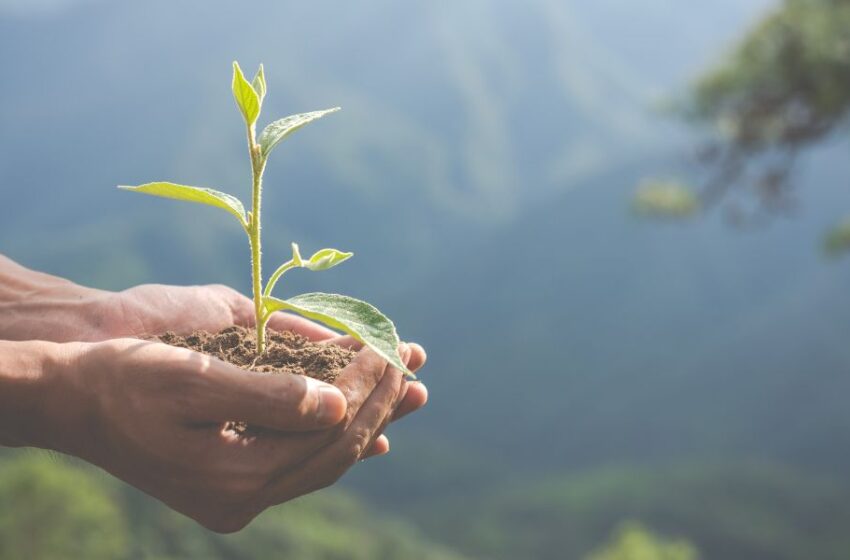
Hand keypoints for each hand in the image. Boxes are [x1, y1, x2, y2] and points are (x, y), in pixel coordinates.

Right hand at [42, 337, 417, 532]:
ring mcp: (238, 497)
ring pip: (325, 460)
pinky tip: (369, 432)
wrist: (73, 402)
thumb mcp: (193, 378)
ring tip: (409, 389)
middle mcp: (243, 497)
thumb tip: (338, 404)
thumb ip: (269, 396)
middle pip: (336, 451)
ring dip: (368, 420)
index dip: (366, 387)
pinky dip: (337, 441)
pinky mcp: (233, 485)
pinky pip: (302, 466)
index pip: (328, 431)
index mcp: (235, 476)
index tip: (390, 348)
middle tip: (413, 363)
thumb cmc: (125, 379)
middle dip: (379, 403)